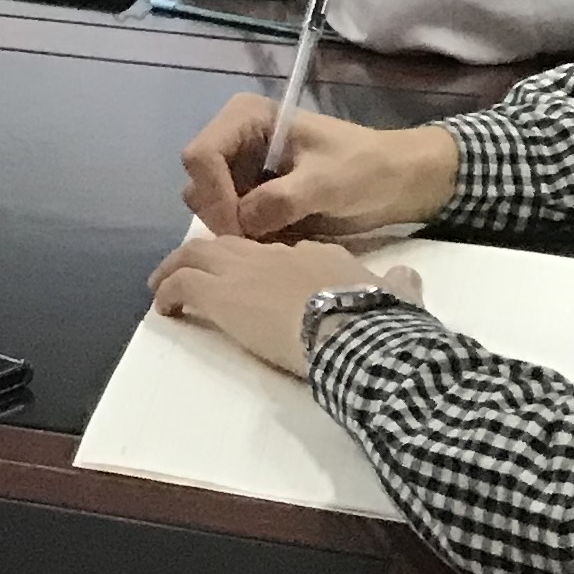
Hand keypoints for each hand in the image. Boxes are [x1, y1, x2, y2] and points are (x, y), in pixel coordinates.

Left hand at [150, 232, 420, 374]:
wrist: (351, 330)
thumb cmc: (375, 318)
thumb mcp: (395, 294)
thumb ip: (399, 285)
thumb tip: (409, 279)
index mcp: (316, 253)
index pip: (281, 250)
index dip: (265, 261)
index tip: (257, 276)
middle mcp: (274, 252)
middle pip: (230, 243)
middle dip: (209, 254)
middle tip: (194, 271)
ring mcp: (243, 270)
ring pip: (195, 255)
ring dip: (176, 268)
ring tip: (164, 286)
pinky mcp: (219, 293)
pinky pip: (180, 284)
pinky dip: (167, 292)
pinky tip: (164, 308)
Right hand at [178, 97, 461, 243]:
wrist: (398, 183)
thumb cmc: (365, 169)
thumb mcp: (326, 182)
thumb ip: (280, 200)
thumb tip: (241, 224)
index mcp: (246, 118)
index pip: (201, 155)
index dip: (215, 194)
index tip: (241, 230)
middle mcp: (235, 140)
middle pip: (199, 182)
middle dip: (222, 215)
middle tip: (256, 243)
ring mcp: (241, 170)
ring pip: (210, 205)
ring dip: (234, 229)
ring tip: (271, 242)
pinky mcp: (252, 196)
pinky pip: (230, 221)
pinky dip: (247, 237)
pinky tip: (276, 243)